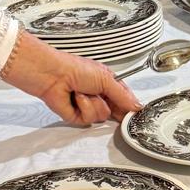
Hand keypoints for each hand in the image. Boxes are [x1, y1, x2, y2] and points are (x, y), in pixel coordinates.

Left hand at [0, 29, 141, 124]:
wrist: (53, 75)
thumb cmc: (76, 69)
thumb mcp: (106, 78)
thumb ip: (122, 95)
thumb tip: (136, 106)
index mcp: (106, 83)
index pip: (123, 99)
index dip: (129, 106)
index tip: (136, 111)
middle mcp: (97, 96)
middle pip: (115, 111)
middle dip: (112, 106)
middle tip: (108, 100)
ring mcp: (87, 107)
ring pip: (102, 116)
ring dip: (94, 103)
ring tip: (84, 92)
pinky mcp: (76, 117)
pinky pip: (88, 119)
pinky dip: (83, 108)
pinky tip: (76, 98)